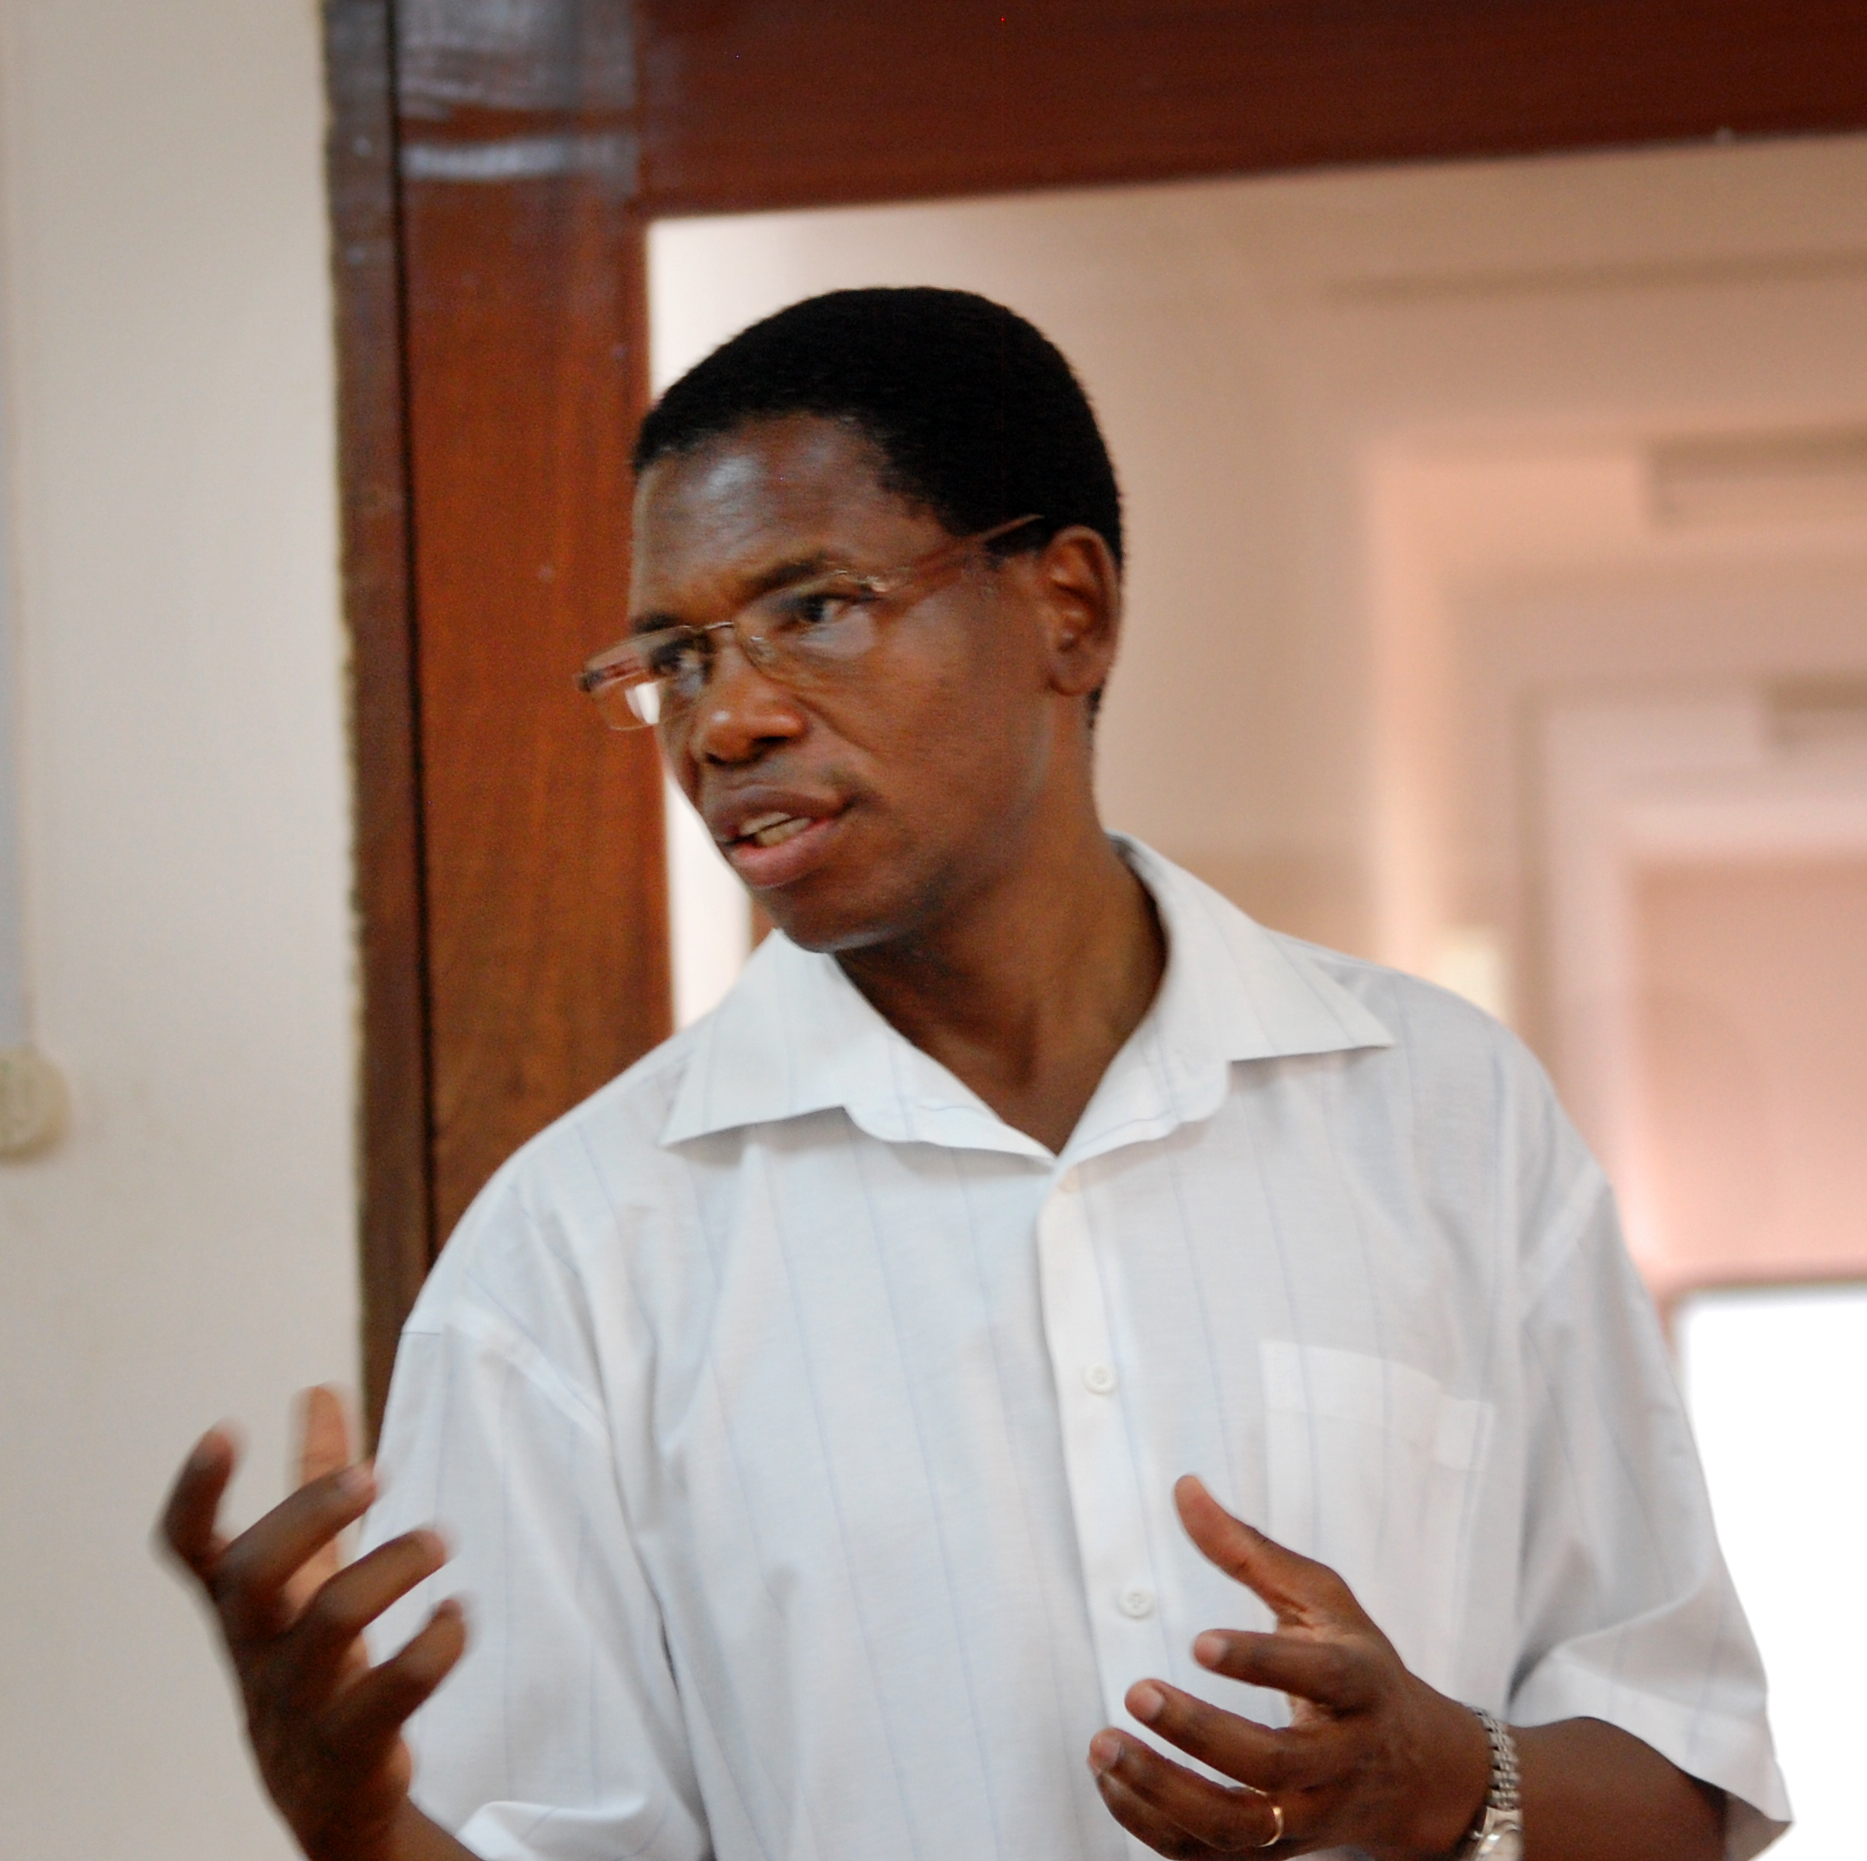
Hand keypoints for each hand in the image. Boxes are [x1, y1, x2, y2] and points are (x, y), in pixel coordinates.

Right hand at [159, 1387, 468, 1860]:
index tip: (225, 1430)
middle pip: (255, 1574)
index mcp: (245, 1606)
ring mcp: (300, 1703)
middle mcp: (261, 1650)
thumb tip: (320, 1388)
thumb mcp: (309, 1570)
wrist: (328, 1796)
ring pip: (326, 1627)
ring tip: (441, 1539)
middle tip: (373, 1474)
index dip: (198, 1493)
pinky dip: (435, 1644)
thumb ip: (315, 1482)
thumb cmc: (314, 1661)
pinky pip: (391, 1693)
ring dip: (391, 1567)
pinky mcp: (352, 1748)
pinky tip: (457, 1614)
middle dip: (309, 1513)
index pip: (191, 1549)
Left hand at [1088, 1475, 1489, 1859]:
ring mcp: (1309, 1817)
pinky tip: (1110, 1778)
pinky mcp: (1278, 1853)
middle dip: (1200, 1732)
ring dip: (1164, 1792)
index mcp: (1361, 1684)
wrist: (1418, 1771)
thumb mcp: (1322, 1599)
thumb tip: (1182, 1486)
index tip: (1198, 1640)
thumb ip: (1248, 1548)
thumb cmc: (1356, 1664)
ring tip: (1103, 1743)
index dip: (1262, 1662)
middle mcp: (1341, 1761)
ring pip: (1239, 1827)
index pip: (1321, 1677)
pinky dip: (1153, 1826)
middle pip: (1272, 1765)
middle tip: (1136, 1691)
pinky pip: (1212, 1860)